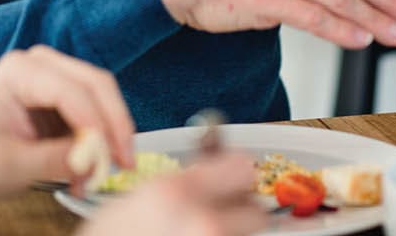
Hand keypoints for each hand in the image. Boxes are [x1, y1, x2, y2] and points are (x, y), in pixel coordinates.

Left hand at [0, 45, 135, 196]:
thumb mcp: (10, 165)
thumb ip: (49, 161)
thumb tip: (90, 161)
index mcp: (17, 71)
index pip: (66, 89)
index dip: (93, 119)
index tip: (107, 154)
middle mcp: (42, 63)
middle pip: (96, 84)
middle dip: (115, 125)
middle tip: (125, 164)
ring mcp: (60, 74)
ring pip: (106, 97)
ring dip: (113, 135)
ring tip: (101, 175)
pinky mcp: (74, 92)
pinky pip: (103, 111)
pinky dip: (107, 140)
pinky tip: (95, 169)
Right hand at [78, 154, 265, 235]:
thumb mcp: (139, 200)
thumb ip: (184, 182)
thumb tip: (220, 167)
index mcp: (175, 194)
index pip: (243, 169)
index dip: (237, 172)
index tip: (231, 175)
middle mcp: (202, 225)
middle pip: (256, 213)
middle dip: (242, 211)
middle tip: (220, 213)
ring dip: (232, 232)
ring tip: (199, 231)